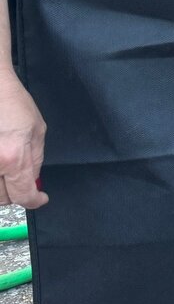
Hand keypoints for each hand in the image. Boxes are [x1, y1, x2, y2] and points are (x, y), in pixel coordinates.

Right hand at [0, 77, 47, 209]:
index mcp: (12, 157)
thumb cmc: (11, 102)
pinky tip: (0, 167)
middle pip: (1, 198)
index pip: (22, 195)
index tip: (39, 198)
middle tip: (21, 184)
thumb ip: (35, 159)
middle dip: (14, 194)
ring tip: (7, 174)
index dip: (34, 200)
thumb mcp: (36, 129)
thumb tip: (33, 180)